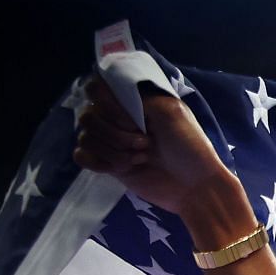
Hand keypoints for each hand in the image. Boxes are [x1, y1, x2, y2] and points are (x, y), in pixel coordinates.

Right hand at [71, 77, 239, 220]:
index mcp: (132, 101)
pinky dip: (99, 163)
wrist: (194, 186)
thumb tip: (107, 92)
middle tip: (145, 145)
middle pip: (87, 116)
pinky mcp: (108, 164)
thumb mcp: (170, 111)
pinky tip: (122, 168)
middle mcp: (117, 118)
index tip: (132, 121)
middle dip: (116, 134)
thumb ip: (137, 97)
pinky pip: (81, 156)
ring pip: (85, 137)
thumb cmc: (189, 146)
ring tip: (141, 158)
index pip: (96, 88)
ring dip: (113, 151)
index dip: (108, 105)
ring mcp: (111, 142)